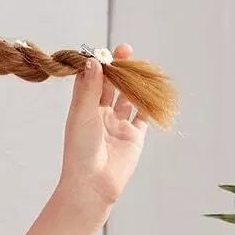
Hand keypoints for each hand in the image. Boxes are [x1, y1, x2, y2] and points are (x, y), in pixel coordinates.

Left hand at [59, 40, 147, 210]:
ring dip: (134, 81)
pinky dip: (149, 102)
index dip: (98, 64)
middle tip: (124, 49)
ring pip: (129, 97)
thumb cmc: (80, 151)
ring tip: (139, 64)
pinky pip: (144, 115)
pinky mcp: (134, 137)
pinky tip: (153, 86)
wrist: (92, 185)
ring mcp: (118, 125)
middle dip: (118, 67)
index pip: (92, 80)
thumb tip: (93, 61)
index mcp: (84, 109)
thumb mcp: (83, 114)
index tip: (103, 50)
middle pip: (111, 85)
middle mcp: (101, 115)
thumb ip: (90, 88)